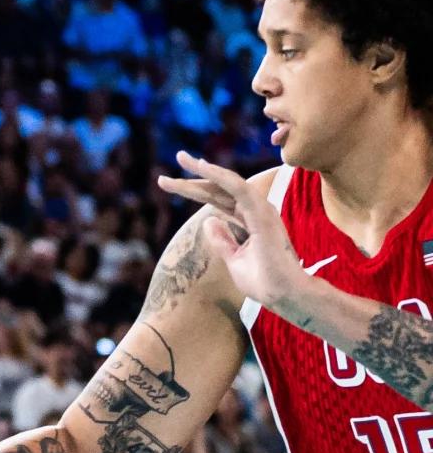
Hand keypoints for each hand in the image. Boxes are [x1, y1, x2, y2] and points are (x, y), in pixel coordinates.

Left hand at [156, 150, 301, 307]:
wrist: (283, 294)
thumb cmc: (263, 281)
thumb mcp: (234, 259)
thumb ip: (222, 240)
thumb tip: (208, 220)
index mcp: (248, 221)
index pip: (218, 200)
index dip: (195, 189)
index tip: (168, 183)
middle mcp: (254, 211)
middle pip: (219, 190)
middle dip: (195, 176)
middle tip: (177, 158)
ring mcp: (259, 210)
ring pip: (228, 183)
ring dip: (205, 170)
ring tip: (183, 159)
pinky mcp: (261, 213)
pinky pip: (238, 188)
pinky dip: (221, 176)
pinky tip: (203, 167)